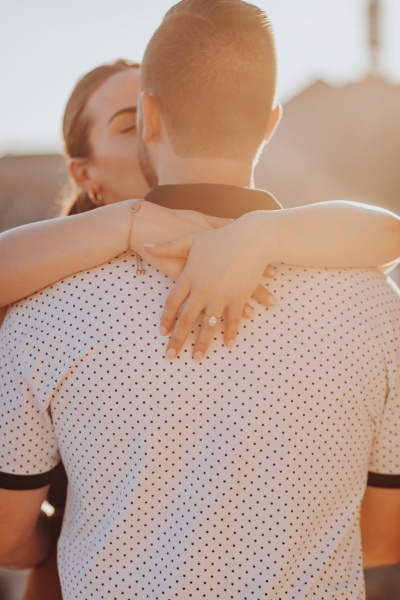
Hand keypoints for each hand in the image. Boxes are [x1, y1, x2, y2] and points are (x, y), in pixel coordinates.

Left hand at [144, 212, 276, 360]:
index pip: (173, 303)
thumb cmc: (220, 237)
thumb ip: (167, 247)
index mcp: (190, 276)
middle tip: (171, 356)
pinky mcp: (239, 298)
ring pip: (209, 326)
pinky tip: (228, 345)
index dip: (167, 319)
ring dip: (203, 344)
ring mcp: (222, 296)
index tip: (163, 333)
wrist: (252, 238)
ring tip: (197, 358)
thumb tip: (145, 246)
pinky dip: (231, 334)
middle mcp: (203, 289)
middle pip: (187, 320)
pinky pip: (233, 321)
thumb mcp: (191, 240)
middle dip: (178, 340)